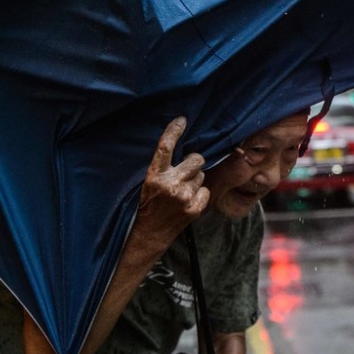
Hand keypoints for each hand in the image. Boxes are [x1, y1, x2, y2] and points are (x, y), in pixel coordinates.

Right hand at [133, 117, 208, 247]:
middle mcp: (170, 184)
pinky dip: (200, 194)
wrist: (149, 233)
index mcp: (154, 175)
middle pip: (196, 159)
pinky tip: (188, 201)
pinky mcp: (194, 208)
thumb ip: (164, 168)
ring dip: (195, 180)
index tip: (181, 120)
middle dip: (194, 162)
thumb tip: (182, 149)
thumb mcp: (149, 183)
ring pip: (201, 176)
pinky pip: (205, 191)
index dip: (174, 131)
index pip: (165, 147)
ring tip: (182, 190)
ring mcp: (183, 197)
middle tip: (186, 169)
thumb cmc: (148, 205)